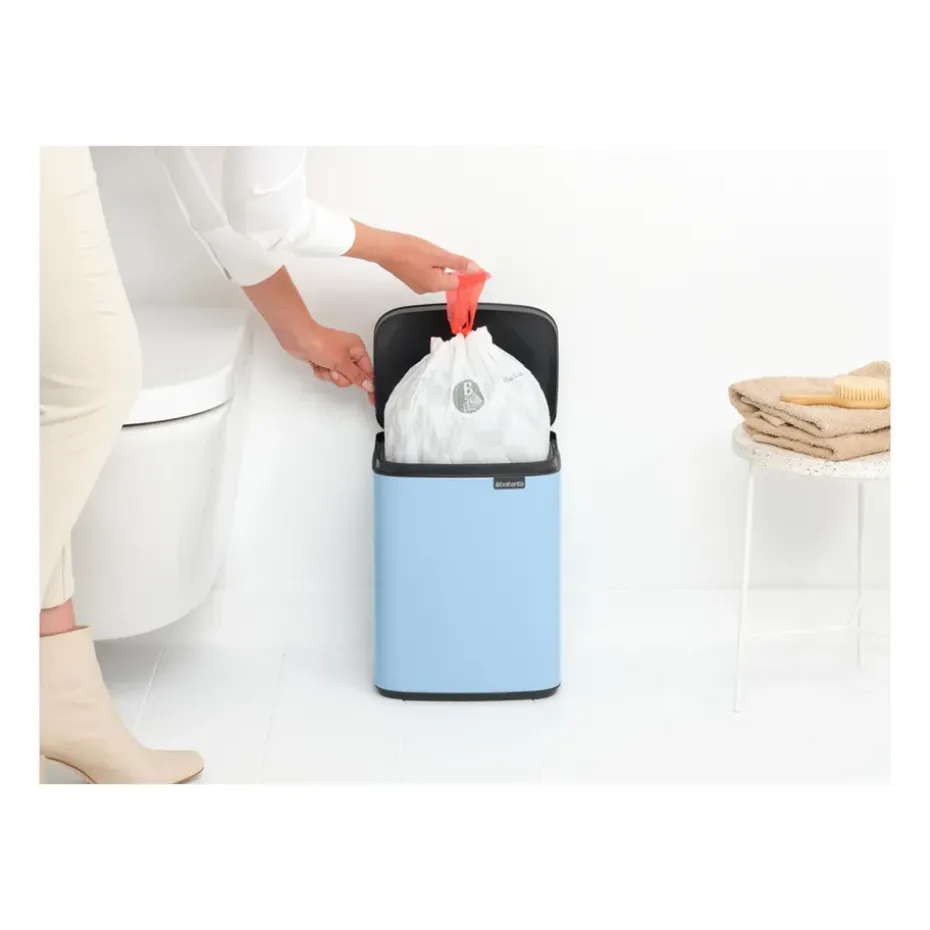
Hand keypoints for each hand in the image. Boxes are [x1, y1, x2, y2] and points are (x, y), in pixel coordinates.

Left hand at [296, 322, 374, 403]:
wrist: (298, 339)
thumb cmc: (319, 342)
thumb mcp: (342, 362)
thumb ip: (356, 376)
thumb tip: (369, 385)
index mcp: (357, 348)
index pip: (368, 371)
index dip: (368, 384)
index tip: (372, 398)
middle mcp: (348, 352)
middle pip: (352, 377)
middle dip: (341, 377)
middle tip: (334, 370)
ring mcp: (336, 357)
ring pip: (339, 378)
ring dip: (330, 375)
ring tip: (324, 365)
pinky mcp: (325, 361)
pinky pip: (328, 375)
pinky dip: (322, 372)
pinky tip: (317, 364)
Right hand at [348, 223, 482, 294]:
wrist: (383, 248)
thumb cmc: (409, 250)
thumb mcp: (438, 255)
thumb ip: (458, 263)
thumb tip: (475, 270)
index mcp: (436, 285)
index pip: (459, 282)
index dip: (468, 274)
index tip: (476, 267)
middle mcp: (427, 289)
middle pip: (448, 280)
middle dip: (452, 268)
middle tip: (445, 253)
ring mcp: (417, 285)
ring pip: (437, 276)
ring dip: (440, 265)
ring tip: (430, 251)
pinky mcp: (410, 278)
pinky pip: (427, 274)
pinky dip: (430, 265)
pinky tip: (422, 255)